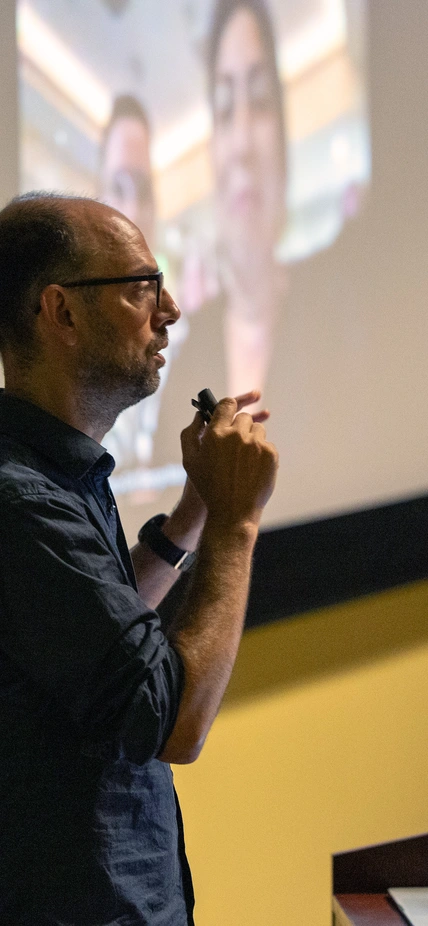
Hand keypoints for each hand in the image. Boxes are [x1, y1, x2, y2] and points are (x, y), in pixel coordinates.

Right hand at [180, 392, 277, 528]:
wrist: (233, 512)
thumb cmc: (208, 487)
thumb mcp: (190, 460)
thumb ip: (190, 433)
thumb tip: (199, 415)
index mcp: (215, 433)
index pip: (227, 404)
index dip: (229, 406)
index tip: (229, 411)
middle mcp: (236, 434)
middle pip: (244, 416)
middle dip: (239, 427)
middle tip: (234, 444)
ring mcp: (256, 444)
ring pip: (257, 429)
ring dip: (251, 438)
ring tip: (243, 459)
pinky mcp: (270, 454)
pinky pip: (267, 443)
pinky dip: (261, 452)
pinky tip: (253, 467)